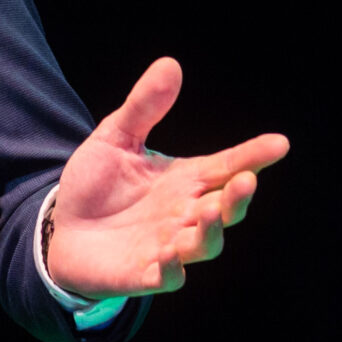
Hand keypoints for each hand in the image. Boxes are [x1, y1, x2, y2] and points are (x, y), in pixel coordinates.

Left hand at [44, 57, 287, 298]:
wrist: (61, 231)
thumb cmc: (96, 185)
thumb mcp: (116, 138)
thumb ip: (143, 107)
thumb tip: (170, 64)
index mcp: (186, 180)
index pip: (228, 166)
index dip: (254, 156)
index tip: (279, 143)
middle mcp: (185, 214)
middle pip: (226, 208)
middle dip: (239, 197)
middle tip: (247, 180)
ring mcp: (168, 246)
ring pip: (206, 244)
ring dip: (213, 232)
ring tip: (211, 213)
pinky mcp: (143, 273)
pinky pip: (167, 277)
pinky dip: (173, 269)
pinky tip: (169, 254)